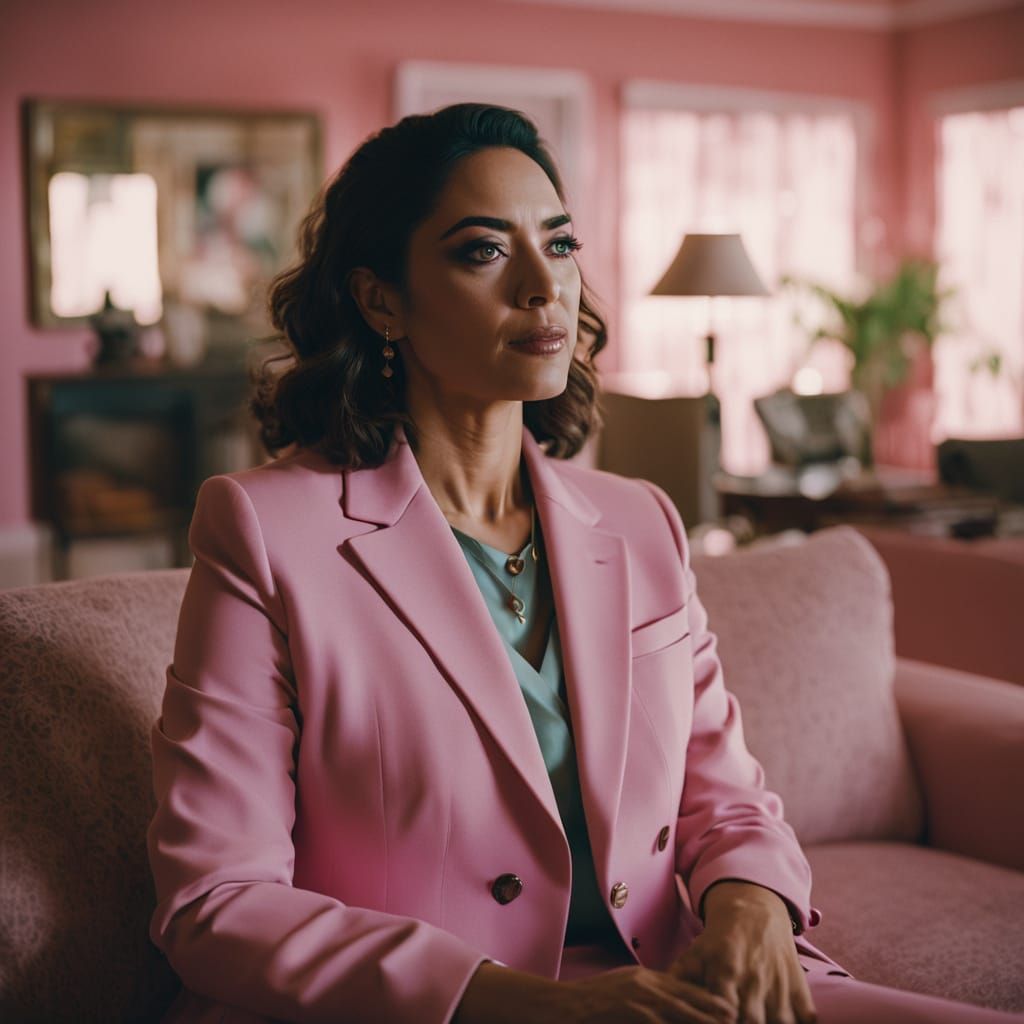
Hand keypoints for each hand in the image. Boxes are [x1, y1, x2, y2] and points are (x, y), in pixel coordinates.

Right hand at [560, 965, 738, 1023]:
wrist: (560, 1007)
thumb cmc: (592, 1004)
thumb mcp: (624, 991)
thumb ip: (648, 995)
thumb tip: (671, 1003)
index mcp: (647, 979)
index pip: (686, 988)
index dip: (709, 1000)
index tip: (733, 1009)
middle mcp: (646, 984)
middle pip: (689, 998)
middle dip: (714, 1012)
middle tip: (738, 1018)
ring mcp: (638, 998)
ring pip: (680, 1011)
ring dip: (702, 1020)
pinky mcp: (629, 1010)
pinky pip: (659, 1021)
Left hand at [668, 881, 816, 1023]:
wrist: (754, 909)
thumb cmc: (719, 939)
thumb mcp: (695, 953)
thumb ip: (678, 979)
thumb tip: (659, 999)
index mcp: (725, 971)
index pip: (722, 1011)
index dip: (717, 1020)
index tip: (713, 1021)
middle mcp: (754, 979)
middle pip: (752, 1021)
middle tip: (734, 1021)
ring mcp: (779, 984)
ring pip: (780, 1022)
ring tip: (757, 1021)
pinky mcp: (799, 987)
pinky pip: (807, 1018)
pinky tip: (784, 1022)